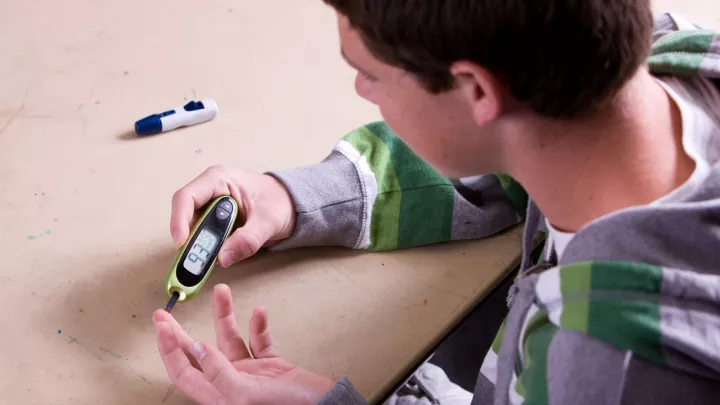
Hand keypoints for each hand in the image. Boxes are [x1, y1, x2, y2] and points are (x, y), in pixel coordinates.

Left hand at [153, 284, 334, 404]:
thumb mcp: (246, 393)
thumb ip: (218, 371)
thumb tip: (196, 348)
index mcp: (219, 397)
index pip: (183, 372)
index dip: (169, 349)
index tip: (162, 325)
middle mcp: (230, 384)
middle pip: (199, 354)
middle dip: (181, 332)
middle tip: (165, 312)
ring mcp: (251, 374)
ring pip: (230, 339)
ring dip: (225, 315)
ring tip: (223, 292)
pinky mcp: (271, 366)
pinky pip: (259, 340)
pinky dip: (259, 325)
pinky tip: (259, 312)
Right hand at [171, 165, 295, 266]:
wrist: (291, 205)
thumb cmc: (280, 203)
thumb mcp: (268, 221)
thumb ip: (248, 239)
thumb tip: (223, 258)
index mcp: (219, 179)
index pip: (187, 197)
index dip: (179, 220)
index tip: (181, 242)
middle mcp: (210, 189)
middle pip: (185, 213)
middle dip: (187, 237)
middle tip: (191, 260)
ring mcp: (210, 204)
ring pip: (191, 226)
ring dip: (195, 245)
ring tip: (202, 261)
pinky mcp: (214, 219)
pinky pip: (202, 234)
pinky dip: (204, 247)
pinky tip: (211, 257)